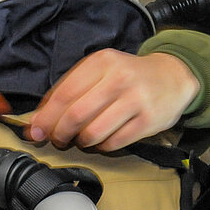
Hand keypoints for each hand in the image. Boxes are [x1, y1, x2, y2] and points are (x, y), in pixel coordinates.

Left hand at [27, 50, 199, 151]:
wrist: (173, 76)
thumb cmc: (128, 76)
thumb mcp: (100, 70)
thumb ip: (70, 90)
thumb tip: (38, 120)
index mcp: (101, 62)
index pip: (64, 94)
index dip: (46, 117)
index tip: (36, 131)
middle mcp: (119, 78)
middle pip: (76, 115)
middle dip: (60, 133)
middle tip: (57, 139)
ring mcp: (136, 100)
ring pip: (94, 132)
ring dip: (81, 142)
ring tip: (80, 140)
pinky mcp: (149, 120)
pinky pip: (114, 142)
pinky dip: (101, 147)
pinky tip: (101, 142)